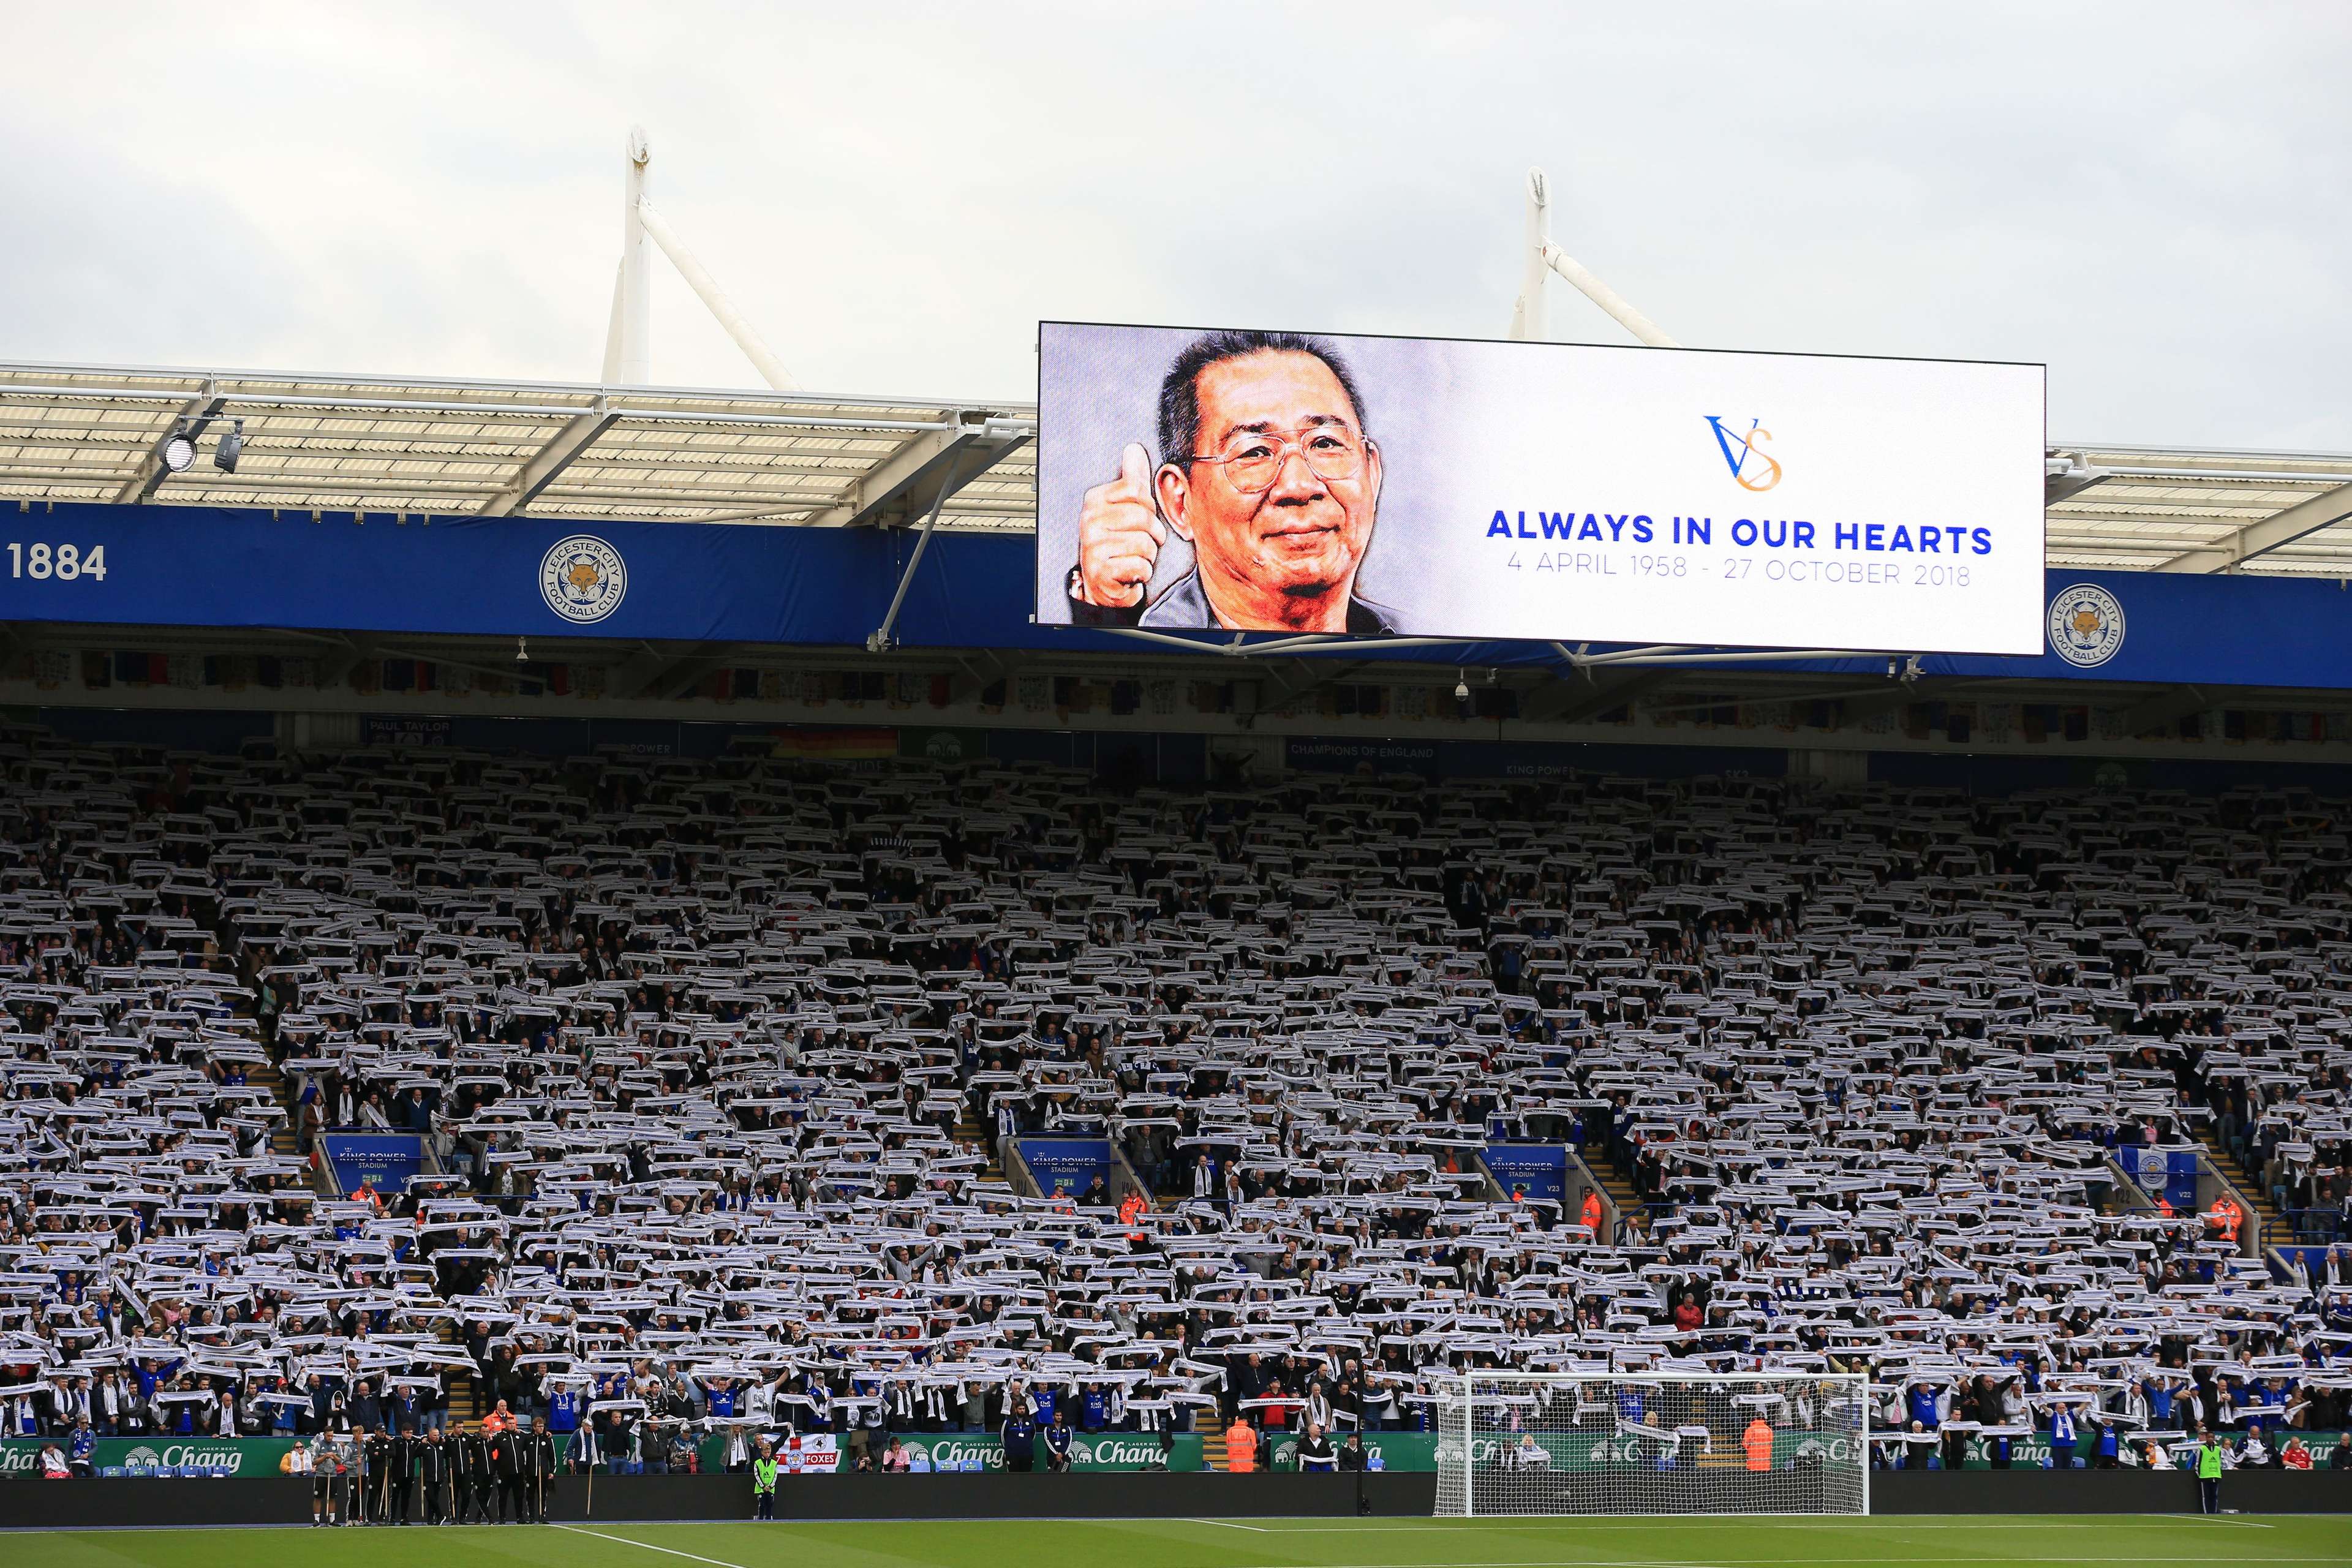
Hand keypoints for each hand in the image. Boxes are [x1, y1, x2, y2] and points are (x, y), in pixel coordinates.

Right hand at [1072, 442, 1166, 607]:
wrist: (1102, 583)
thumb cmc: (1116, 544)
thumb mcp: (1123, 507)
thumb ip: (1131, 479)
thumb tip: (1134, 450)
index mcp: (1095, 500)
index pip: (1137, 490)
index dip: (1148, 508)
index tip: (1139, 521)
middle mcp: (1090, 520)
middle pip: (1144, 517)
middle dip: (1151, 534)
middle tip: (1139, 543)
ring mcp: (1093, 546)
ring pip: (1146, 543)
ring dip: (1148, 556)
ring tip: (1133, 558)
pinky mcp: (1101, 570)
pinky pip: (1141, 565)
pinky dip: (1142, 572)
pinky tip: (1130, 572)